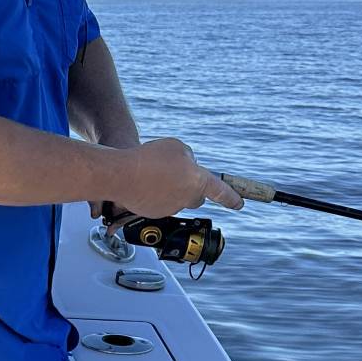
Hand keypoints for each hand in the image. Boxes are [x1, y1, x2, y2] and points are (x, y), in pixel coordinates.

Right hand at [116, 139, 243, 216]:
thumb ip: (188, 157)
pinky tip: (144, 182)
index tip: (239, 204)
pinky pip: (160, 202)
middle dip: (190, 187)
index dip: (231, 198)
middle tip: (177, 174)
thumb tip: (186, 168)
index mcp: (198, 181)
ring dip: (169, 187)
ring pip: (176, 197)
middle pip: (196, 196)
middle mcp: (187, 198)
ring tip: (153, 173)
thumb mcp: (176, 146)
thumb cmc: (149, 159)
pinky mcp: (155, 213)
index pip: (221, 191)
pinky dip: (155, 193)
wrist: (122, 175)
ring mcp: (171, 208)